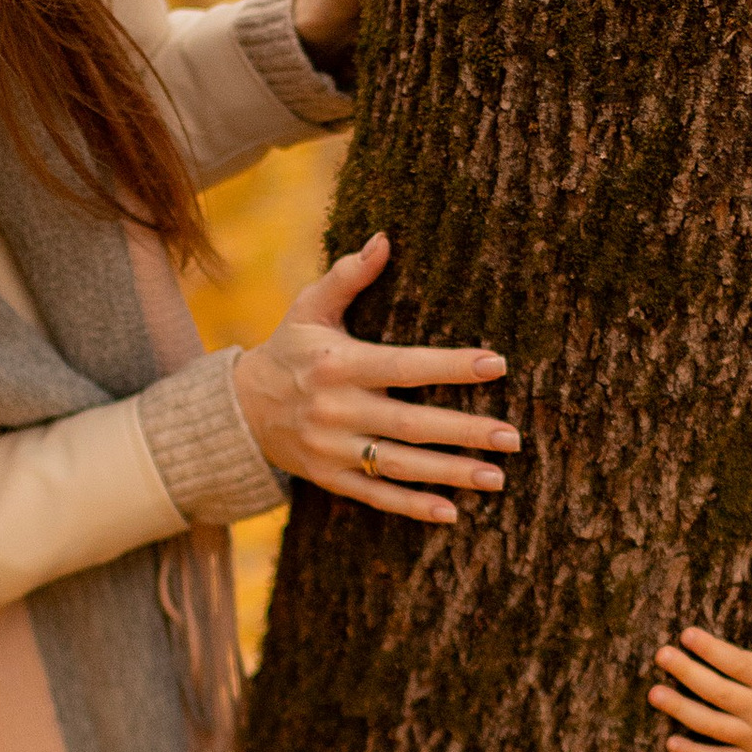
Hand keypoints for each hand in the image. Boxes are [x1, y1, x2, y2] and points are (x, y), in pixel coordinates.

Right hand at [232, 233, 516, 524]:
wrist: (240, 409)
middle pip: (410, 424)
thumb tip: (385, 239)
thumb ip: (347, 275)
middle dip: (463, 431)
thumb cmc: (290, 349)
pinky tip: (451, 513)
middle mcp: (336, 410)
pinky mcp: (330, 478)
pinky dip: (411, 507)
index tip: (497, 364)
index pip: (403, 366)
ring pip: (398, 465)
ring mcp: (332, 449)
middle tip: (512, 437)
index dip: (450, 366)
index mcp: (338, 364)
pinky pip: (376, 496)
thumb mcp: (309, 307)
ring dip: (449, 474)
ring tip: (496, 477)